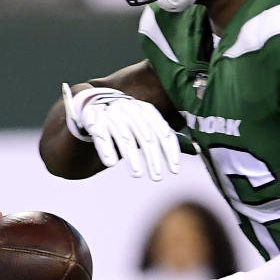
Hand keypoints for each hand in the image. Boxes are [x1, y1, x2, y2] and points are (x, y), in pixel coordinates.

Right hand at [63, 84, 180, 179]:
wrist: (95, 102)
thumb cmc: (126, 119)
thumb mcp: (145, 122)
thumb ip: (161, 136)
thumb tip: (185, 154)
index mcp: (146, 111)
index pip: (163, 132)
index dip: (170, 151)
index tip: (174, 170)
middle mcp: (131, 111)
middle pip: (146, 137)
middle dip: (153, 159)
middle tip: (157, 177)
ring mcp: (112, 115)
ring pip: (125, 138)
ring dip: (132, 157)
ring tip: (137, 174)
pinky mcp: (94, 120)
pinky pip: (101, 136)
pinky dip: (106, 149)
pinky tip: (111, 163)